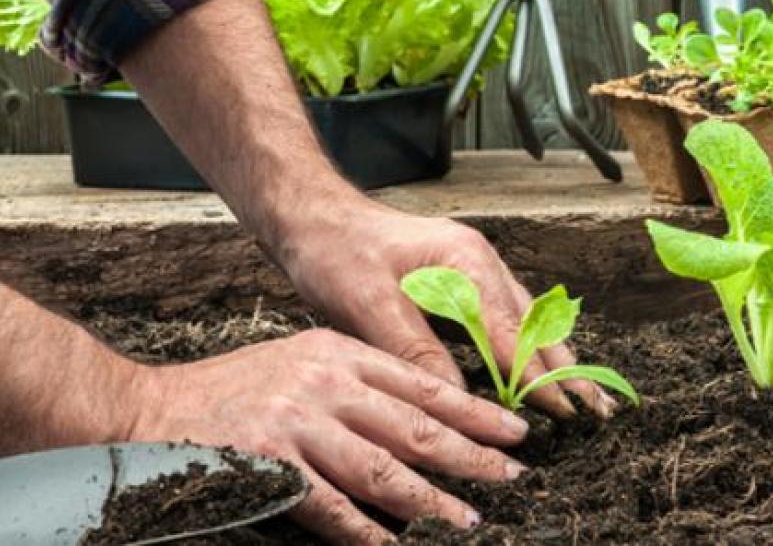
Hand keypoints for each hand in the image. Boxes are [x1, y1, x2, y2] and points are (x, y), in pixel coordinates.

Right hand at [128, 327, 529, 543]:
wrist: (154, 408)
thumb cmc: (237, 388)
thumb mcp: (304, 360)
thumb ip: (358, 382)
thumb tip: (420, 419)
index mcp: (340, 353)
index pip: (422, 383)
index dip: (473, 410)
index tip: (513, 430)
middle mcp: (325, 383)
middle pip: (414, 425)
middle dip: (470, 454)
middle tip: (512, 476)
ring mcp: (298, 424)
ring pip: (383, 468)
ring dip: (431, 499)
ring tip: (470, 519)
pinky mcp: (269, 465)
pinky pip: (331, 507)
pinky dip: (367, 530)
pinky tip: (396, 545)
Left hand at [276, 189, 615, 418]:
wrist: (314, 217)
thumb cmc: (337, 253)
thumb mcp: (368, 304)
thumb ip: (416, 350)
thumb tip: (457, 400)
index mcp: (466, 261)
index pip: (512, 331)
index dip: (538, 376)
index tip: (565, 411)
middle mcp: (480, 262)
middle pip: (534, 323)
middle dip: (566, 367)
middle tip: (598, 410)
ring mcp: (474, 269)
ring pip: (526, 320)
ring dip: (553, 359)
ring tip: (583, 396)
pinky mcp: (461, 280)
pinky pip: (506, 318)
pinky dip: (526, 347)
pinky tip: (537, 370)